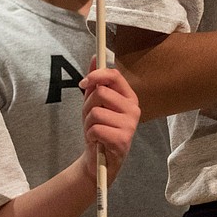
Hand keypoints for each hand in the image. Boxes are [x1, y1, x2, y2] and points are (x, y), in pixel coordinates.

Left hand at [78, 67, 138, 185]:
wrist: (98, 159)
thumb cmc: (99, 128)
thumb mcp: (94, 102)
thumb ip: (96, 80)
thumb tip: (95, 57)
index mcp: (129, 97)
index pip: (114, 75)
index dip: (96, 75)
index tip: (83, 83)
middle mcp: (134, 109)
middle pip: (101, 92)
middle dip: (88, 105)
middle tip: (90, 118)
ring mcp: (130, 125)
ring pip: (96, 112)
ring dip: (88, 123)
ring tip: (95, 131)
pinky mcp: (123, 140)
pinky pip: (96, 129)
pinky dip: (91, 135)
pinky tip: (98, 140)